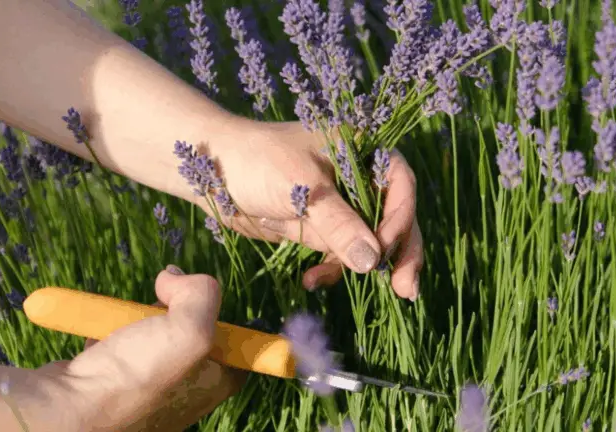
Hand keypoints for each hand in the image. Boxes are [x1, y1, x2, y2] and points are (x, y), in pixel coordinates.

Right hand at [37, 266, 246, 430]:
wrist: (66, 412)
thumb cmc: (135, 377)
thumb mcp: (189, 329)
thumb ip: (201, 294)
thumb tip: (175, 276)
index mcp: (214, 384)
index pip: (234, 343)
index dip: (219, 315)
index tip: (198, 300)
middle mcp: (185, 391)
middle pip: (189, 332)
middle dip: (172, 309)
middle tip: (157, 303)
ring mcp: (146, 390)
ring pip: (151, 335)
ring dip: (136, 319)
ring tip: (123, 321)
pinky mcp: (112, 384)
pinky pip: (118, 347)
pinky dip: (109, 333)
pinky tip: (100, 334)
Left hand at [213, 121, 423, 299]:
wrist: (210, 171)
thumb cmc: (256, 161)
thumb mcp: (302, 189)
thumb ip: (340, 224)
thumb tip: (373, 261)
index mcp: (361, 150)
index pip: (400, 184)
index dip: (400, 218)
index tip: (384, 249)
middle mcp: (358, 176)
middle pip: (395, 217)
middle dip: (399, 253)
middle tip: (405, 290)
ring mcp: (341, 204)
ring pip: (370, 241)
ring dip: (359, 267)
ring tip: (327, 282)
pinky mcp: (322, 227)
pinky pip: (341, 253)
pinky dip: (331, 270)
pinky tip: (310, 281)